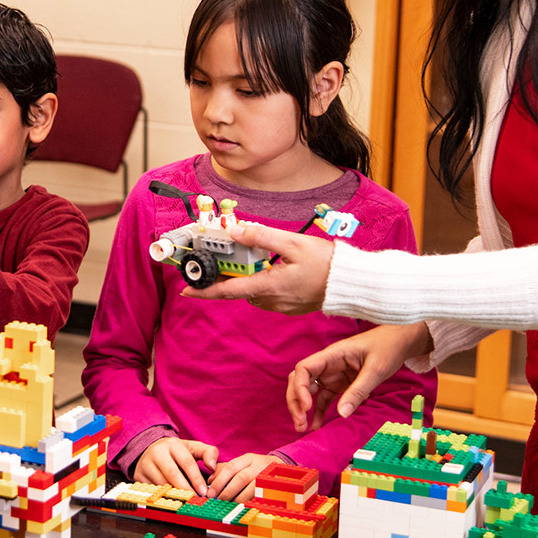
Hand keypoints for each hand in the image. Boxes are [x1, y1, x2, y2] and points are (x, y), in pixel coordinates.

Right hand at [133, 437, 218, 496]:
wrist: (150, 448)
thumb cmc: (177, 452)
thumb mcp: (193, 448)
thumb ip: (209, 453)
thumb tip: (212, 467)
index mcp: (173, 444)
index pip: (187, 462)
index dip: (196, 478)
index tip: (203, 492)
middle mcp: (157, 453)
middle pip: (172, 474)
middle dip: (186, 489)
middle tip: (195, 500)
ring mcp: (146, 464)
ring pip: (162, 484)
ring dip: (175, 495)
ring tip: (186, 501)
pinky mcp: (139, 475)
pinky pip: (153, 490)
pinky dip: (164, 496)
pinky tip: (172, 500)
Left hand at [181, 223, 333, 314]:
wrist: (351, 283)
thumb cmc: (326, 263)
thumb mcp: (292, 243)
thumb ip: (261, 236)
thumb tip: (235, 230)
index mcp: (268, 286)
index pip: (227, 291)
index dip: (204, 291)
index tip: (186, 290)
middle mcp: (271, 300)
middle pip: (239, 289)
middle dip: (230, 275)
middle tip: (226, 258)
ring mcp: (281, 306)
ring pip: (254, 291)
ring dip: (250, 277)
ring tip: (257, 258)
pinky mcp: (290, 306)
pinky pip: (268, 295)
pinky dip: (264, 282)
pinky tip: (275, 268)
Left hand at [208, 452, 284, 503]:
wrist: (282, 467)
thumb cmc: (257, 467)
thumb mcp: (242, 463)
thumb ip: (224, 470)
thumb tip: (210, 480)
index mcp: (248, 459)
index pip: (231, 467)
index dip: (219, 480)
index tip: (210, 492)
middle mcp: (258, 466)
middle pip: (240, 478)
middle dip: (227, 491)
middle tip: (218, 501)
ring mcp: (267, 477)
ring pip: (251, 488)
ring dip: (238, 498)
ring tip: (229, 505)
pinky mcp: (273, 488)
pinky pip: (260, 497)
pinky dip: (250, 502)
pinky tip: (243, 507)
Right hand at [287, 322, 432, 429]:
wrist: (399, 341)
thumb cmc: (387, 348)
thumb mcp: (376, 370)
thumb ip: (358, 391)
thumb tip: (341, 414)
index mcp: (332, 355)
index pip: (304, 368)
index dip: (299, 387)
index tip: (307, 406)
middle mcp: (327, 365)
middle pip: (300, 381)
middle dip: (295, 401)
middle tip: (299, 422)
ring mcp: (332, 374)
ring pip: (308, 391)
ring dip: (302, 408)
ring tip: (302, 428)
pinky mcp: (339, 383)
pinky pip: (324, 398)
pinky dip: (318, 411)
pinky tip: (316, 425)